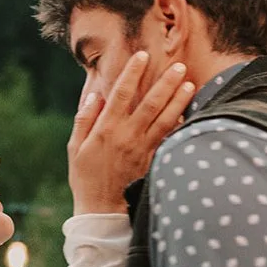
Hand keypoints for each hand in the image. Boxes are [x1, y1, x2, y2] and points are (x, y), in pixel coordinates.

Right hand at [69, 52, 194, 214]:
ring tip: (190, 84)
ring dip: (179, 100)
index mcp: (106, 129)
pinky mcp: (153, 161)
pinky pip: (169, 139)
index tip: (142, 55)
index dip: (133, 72)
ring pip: (165, 119)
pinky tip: (188, 112)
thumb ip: (84, 120)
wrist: (101, 210)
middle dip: (166, 82)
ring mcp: (142, 149)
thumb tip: (94, 95)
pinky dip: (179, 125)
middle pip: (151, 103)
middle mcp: (127, 136)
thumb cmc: (85, 178)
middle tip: (179, 66)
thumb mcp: (75, 148)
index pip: (122, 93)